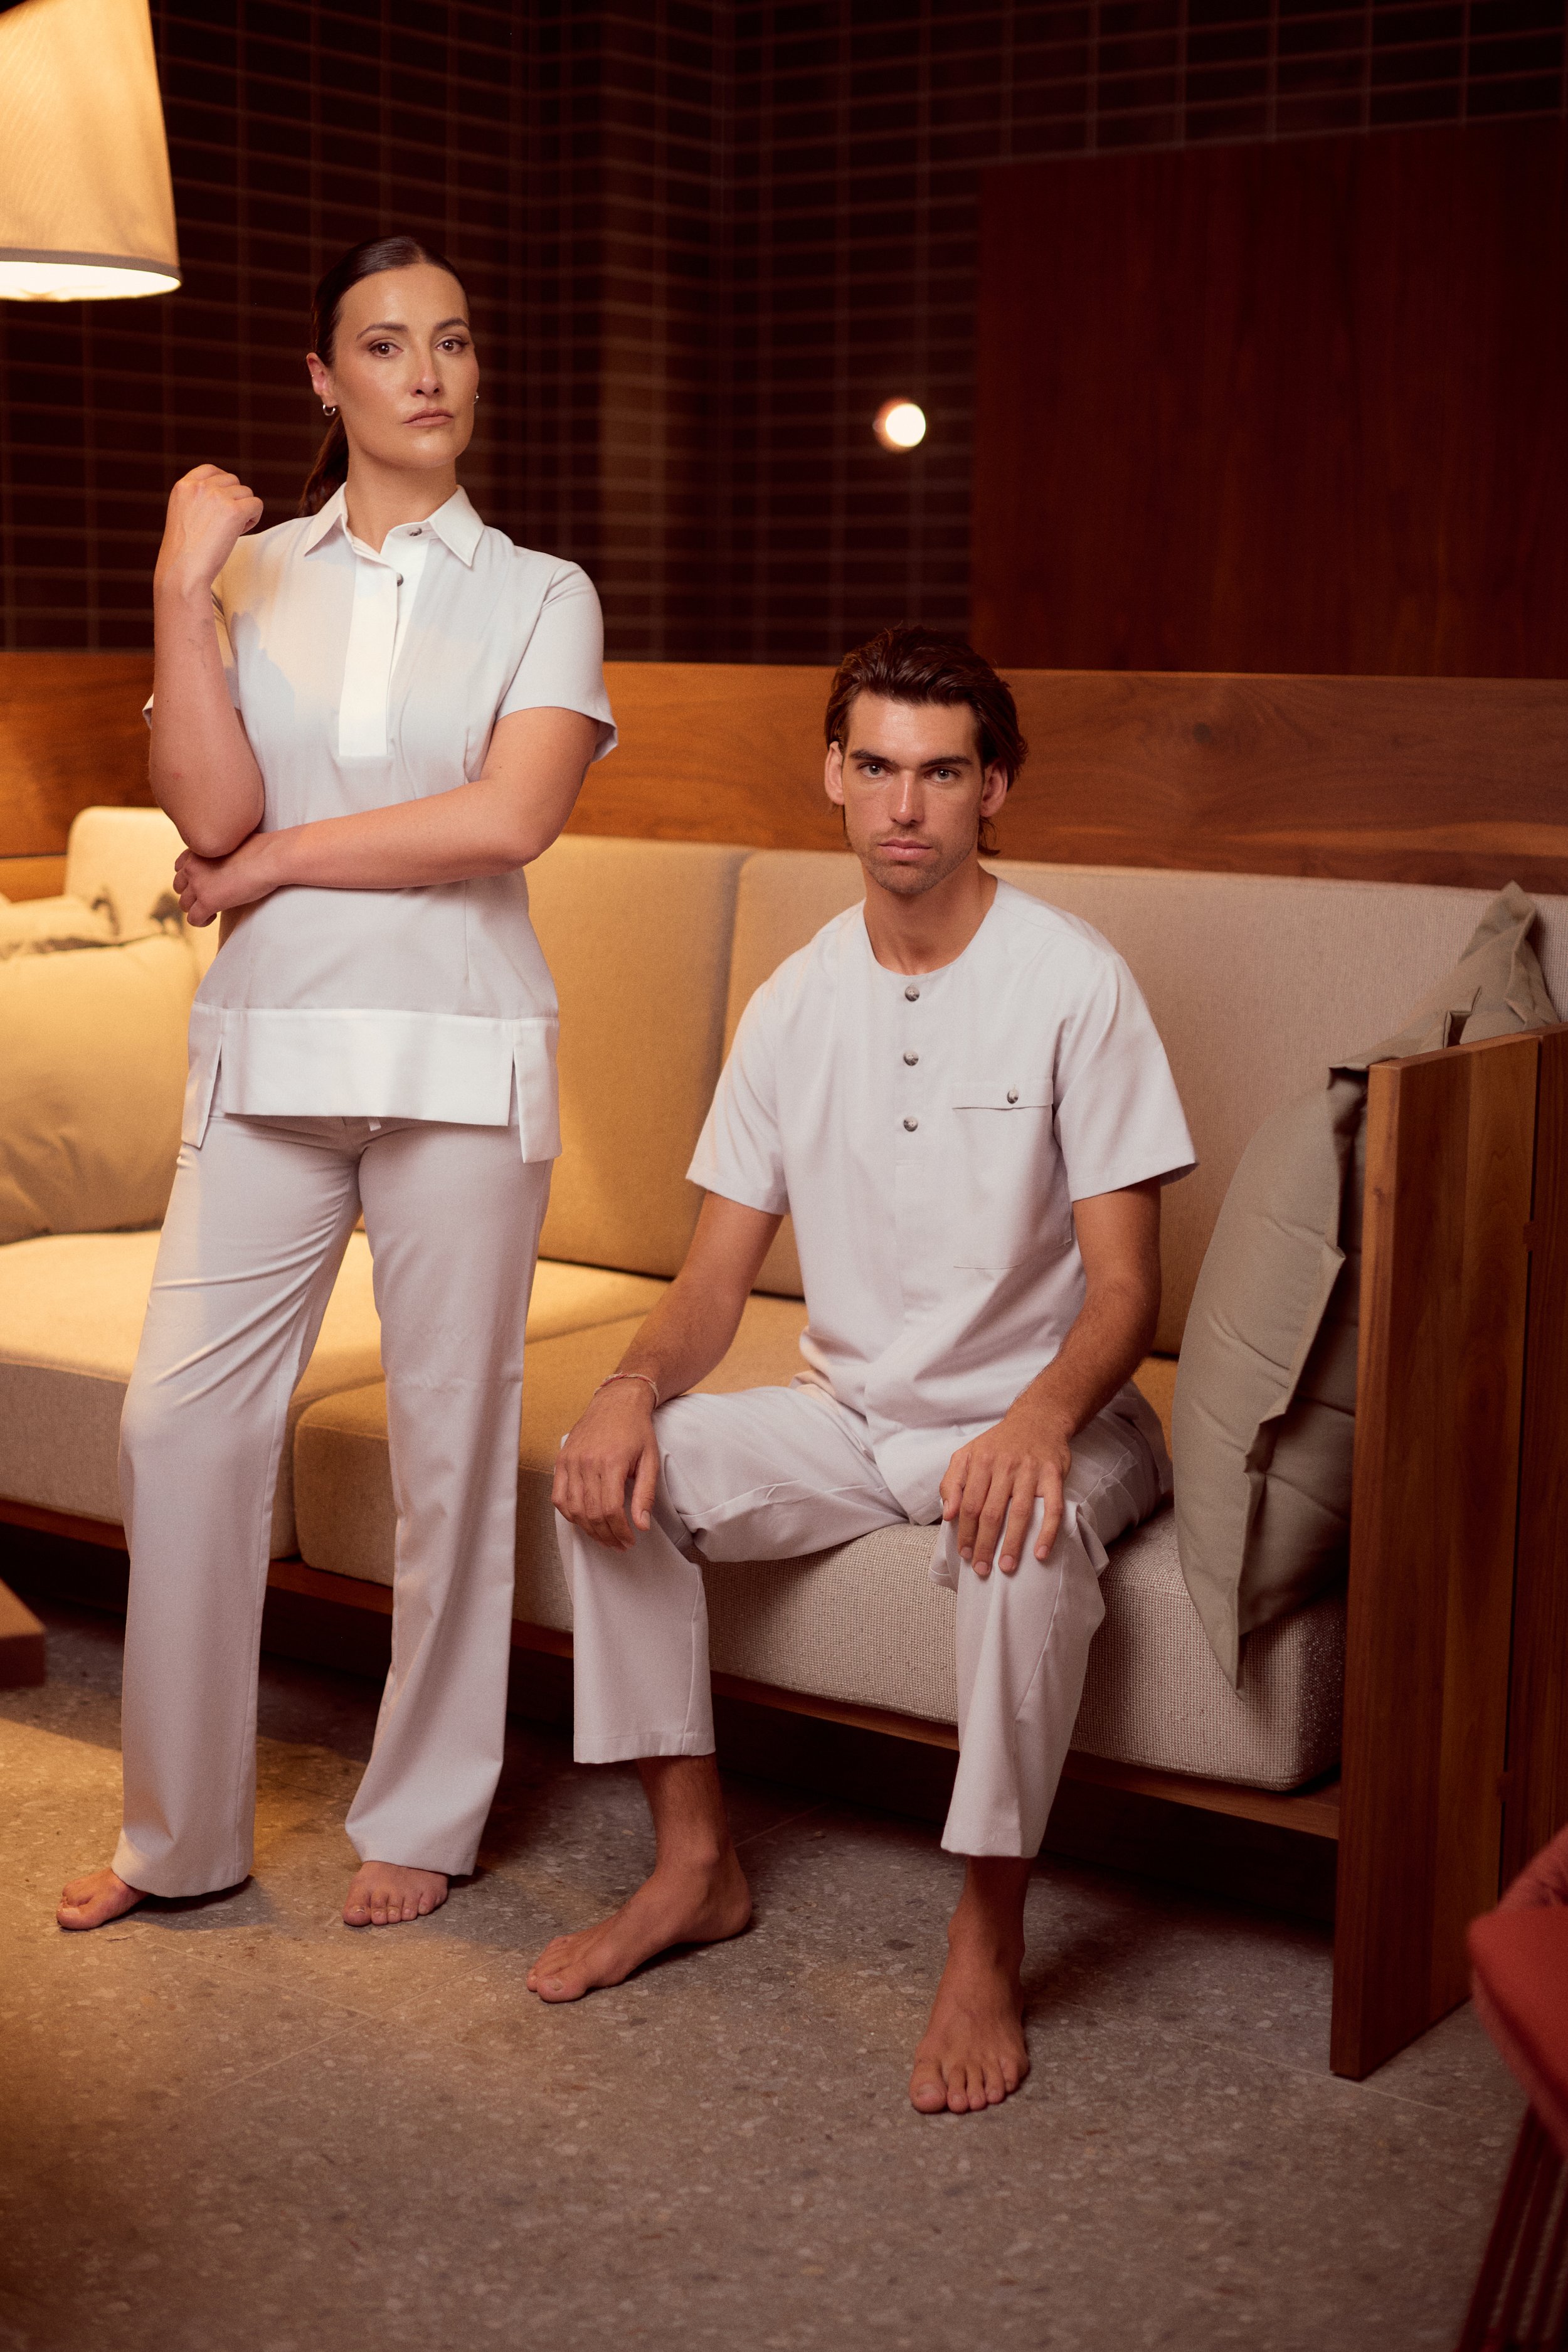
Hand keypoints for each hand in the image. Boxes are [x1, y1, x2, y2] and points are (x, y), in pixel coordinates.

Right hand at [154, 464, 262, 600]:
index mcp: (183, 487)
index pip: (211, 470)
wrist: (183, 571)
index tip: (225, 501)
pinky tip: (241, 531)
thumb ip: (198, 501)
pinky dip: (254, 518)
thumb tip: (226, 495)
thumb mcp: (183, 516)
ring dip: (244, 510)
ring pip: (246, 493)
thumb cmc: (184, 553)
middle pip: (232, 481)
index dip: (223, 484)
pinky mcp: (234, 510)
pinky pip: (256, 505)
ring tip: (231, 530)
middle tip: (226, 524)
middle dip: (234, 500)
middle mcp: (200, 487)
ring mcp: (217, 496)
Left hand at [173, 833, 278, 925]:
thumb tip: (228, 863)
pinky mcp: (207, 901)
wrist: (269, 859)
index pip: (180, 867)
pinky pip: (193, 919)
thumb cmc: (262, 849)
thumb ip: (220, 852)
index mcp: (197, 851)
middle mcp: (192, 867)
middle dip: (192, 894)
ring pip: (184, 904)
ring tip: (213, 909)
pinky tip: (215, 917)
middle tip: (211, 897)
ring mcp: (198, 885)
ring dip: (196, 908)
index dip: (191, 878)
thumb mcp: (233, 843)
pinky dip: (202, 921)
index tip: (207, 883)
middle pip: (179, 887)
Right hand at [552, 1381, 660, 1549]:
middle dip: (606, 1535)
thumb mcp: (650, 1461)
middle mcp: (587, 1462)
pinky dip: (569, 1513)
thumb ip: (645, 1495)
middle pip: (591, 1512)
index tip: (629, 1541)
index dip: (619, 1531)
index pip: (610, 1509)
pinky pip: (558, 1496)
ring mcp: (571, 1461)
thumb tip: (641, 1526)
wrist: (617, 1402)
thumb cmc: (636, 1431)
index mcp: (611, 1461)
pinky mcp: (561, 1460)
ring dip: (588, 1529)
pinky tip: (583, 1520)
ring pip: (573, 1508)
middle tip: (618, 1544)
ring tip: (603, 1537)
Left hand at [939, 1397, 1073, 1577]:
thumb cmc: (998, 1444)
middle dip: (984, 1545)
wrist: (1038, 1419)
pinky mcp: (1053, 1475)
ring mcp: (1030, 1471)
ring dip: (1012, 1544)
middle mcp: (1004, 1466)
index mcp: (980, 1462)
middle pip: (991, 1513)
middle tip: (981, 1569)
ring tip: (1006, 1567)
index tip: (964, 1554)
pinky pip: (1053, 1508)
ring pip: (1019, 1513)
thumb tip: (947, 1514)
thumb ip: (952, 1482)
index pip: (968, 1505)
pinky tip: (1040, 1553)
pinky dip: (1047, 1532)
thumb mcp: (967, 1455)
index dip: (964, 1532)